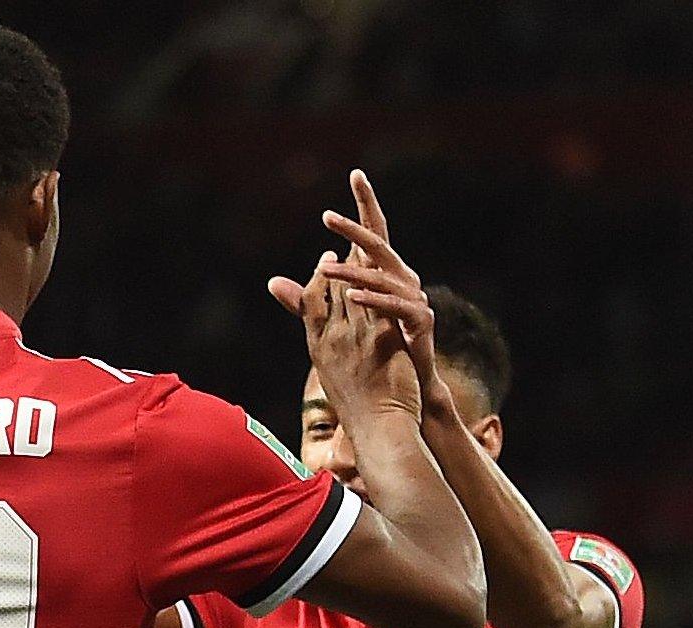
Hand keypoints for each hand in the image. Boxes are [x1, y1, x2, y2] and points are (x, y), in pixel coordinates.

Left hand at [306, 172, 456, 416]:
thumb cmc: (373, 349)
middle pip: (377, 245)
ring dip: (352, 272)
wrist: (406, 387)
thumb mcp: (333, 319)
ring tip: (324, 268)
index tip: (355, 174)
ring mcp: (414, 298)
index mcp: (383, 274)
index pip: (371, 232)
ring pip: (383, 276)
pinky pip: (395, 306)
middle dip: (353, 229)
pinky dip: (372, 300)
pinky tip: (350, 296)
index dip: (364, 204)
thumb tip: (272, 283)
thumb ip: (307, 300)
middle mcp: (402, 279)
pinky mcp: (420, 322)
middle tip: (326, 216)